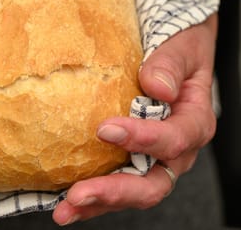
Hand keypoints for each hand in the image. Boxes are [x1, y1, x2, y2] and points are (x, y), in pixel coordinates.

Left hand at [52, 15, 217, 224]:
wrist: (174, 49)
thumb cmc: (182, 47)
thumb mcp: (181, 48)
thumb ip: (169, 66)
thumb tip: (157, 88)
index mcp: (193, 123)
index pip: (173, 140)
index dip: (142, 139)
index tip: (105, 129)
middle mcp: (175, 150)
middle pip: (152, 182)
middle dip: (115, 192)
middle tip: (79, 193)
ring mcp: (151, 158)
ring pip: (130, 191)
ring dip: (97, 203)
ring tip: (64, 210)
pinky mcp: (130, 158)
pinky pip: (114, 181)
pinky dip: (92, 195)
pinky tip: (63, 200)